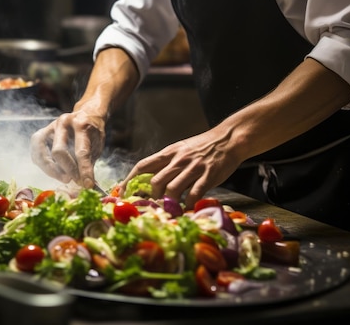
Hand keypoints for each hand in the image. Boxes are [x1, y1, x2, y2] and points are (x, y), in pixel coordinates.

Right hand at [30, 107, 105, 186]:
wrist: (86, 114)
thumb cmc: (92, 132)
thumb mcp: (97, 145)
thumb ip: (89, 162)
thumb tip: (85, 183)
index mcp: (81, 123)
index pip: (81, 151)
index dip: (84, 170)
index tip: (88, 184)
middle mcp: (63, 123)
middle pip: (58, 151)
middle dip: (67, 170)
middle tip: (75, 180)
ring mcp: (50, 127)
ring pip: (41, 152)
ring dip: (51, 170)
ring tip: (64, 178)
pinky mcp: (41, 133)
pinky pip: (36, 152)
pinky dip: (43, 165)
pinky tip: (53, 171)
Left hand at [120, 126, 241, 209]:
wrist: (227, 139)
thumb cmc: (203, 146)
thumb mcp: (181, 149)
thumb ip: (167, 163)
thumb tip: (150, 180)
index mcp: (169, 153)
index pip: (143, 165)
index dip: (130, 179)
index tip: (122, 191)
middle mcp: (179, 160)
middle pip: (156, 181)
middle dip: (152, 196)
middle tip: (154, 205)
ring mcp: (193, 168)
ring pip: (172, 189)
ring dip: (169, 203)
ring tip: (170, 210)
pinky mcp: (208, 176)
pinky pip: (194, 193)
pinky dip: (189, 204)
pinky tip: (188, 208)